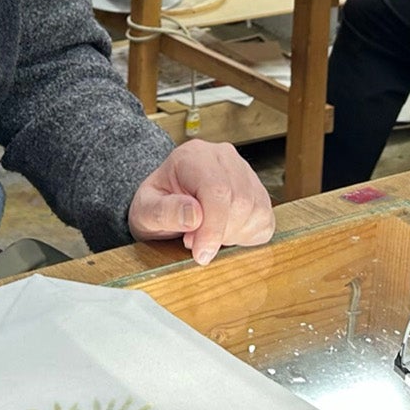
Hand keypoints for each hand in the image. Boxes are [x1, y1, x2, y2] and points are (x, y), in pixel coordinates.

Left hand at [127, 141, 275, 264]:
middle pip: (240, 202)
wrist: (166, 204)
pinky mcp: (258, 192)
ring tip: (204, 233)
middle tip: (193, 242)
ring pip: (256, 211)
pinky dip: (245, 236)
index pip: (217, 190)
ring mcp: (245, 172)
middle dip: (219, 234)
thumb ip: (163, 212)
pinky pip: (265, 220)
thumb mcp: (145, 211)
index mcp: (194, 155)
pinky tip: (223, 232)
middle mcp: (224, 157)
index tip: (201, 254)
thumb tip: (193, 214)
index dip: (213, 227)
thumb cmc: (156, 205)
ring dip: (231, 235)